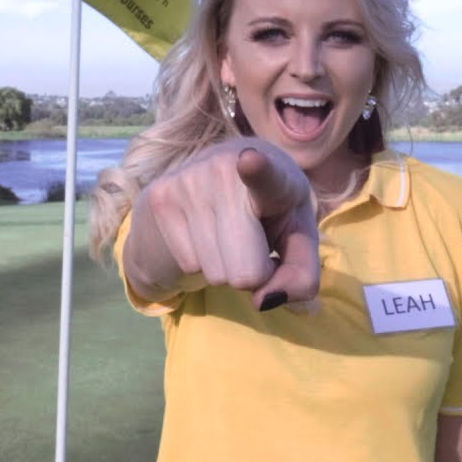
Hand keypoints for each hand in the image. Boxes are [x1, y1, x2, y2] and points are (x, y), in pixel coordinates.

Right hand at [127, 138, 320, 309]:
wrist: (217, 176)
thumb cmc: (272, 213)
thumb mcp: (298, 241)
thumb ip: (301, 277)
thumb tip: (263, 300)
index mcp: (275, 174)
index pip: (264, 174)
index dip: (257, 169)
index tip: (249, 160)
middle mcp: (226, 170)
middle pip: (245, 272)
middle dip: (253, 272)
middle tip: (253, 240)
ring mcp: (188, 182)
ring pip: (215, 274)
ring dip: (226, 267)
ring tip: (229, 232)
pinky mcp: (160, 198)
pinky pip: (188, 266)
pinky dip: (201, 262)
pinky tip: (206, 232)